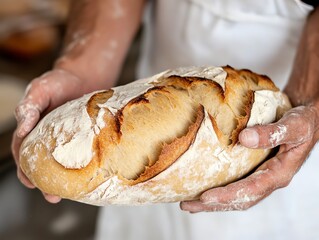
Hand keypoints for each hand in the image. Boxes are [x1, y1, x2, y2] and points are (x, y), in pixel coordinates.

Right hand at [11, 68, 86, 202]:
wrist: (85, 76)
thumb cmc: (59, 81)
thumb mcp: (40, 90)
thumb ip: (29, 107)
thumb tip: (22, 129)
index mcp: (32, 128)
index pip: (24, 151)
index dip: (25, 168)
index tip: (30, 182)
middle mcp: (47, 136)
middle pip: (42, 162)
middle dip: (44, 181)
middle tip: (51, 196)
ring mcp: (66, 138)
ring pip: (61, 162)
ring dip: (61, 178)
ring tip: (67, 194)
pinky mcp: (83, 136)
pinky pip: (80, 154)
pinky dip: (79, 166)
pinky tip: (85, 177)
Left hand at [180, 105, 318, 211]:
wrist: (307, 118)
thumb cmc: (305, 121)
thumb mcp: (295, 125)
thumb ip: (273, 133)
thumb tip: (244, 138)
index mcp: (279, 174)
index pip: (251, 190)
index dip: (228, 195)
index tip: (205, 197)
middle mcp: (268, 179)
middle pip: (239, 199)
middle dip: (213, 205)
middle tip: (187, 205)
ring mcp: (261, 175)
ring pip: (235, 194)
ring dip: (212, 200)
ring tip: (188, 202)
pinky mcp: (254, 168)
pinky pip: (235, 181)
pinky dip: (218, 186)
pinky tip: (202, 184)